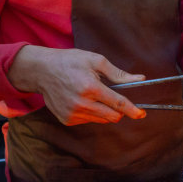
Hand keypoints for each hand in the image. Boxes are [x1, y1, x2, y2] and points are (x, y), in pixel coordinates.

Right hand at [8, 45, 146, 124]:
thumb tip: (140, 79)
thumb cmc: (69, 62)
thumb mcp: (95, 60)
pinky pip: (89, 121)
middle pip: (112, 117)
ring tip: (92, 94)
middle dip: (118, 110)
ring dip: (104, 110)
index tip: (142, 114)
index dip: (132, 110)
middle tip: (114, 99)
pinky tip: (82, 100)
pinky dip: (91, 113)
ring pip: (101, 120)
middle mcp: (81, 103)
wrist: (41, 71)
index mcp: (90, 87)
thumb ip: (118, 73)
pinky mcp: (67, 120)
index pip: (118, 104)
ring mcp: (73, 114)